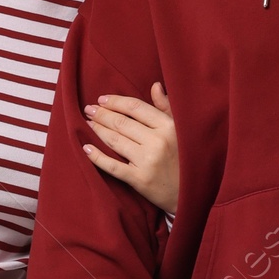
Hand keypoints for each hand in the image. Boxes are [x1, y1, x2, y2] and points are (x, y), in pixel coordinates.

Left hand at [83, 84, 177, 213]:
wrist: (192, 192)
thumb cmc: (187, 158)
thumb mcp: (182, 130)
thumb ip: (167, 107)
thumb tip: (155, 85)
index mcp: (168, 126)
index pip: (135, 107)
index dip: (115, 102)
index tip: (102, 99)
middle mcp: (157, 142)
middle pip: (121, 123)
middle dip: (102, 114)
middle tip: (89, 110)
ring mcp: (147, 161)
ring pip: (115, 140)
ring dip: (97, 130)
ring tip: (88, 123)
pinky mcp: (139, 180)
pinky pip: (112, 166)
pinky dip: (97, 157)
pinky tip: (86, 148)